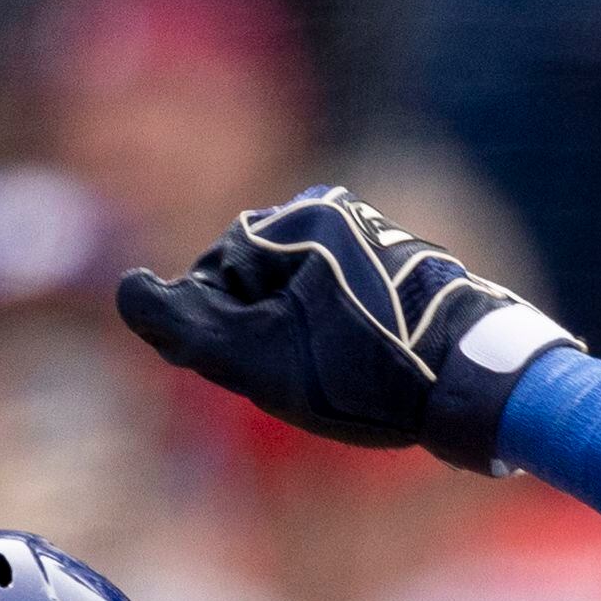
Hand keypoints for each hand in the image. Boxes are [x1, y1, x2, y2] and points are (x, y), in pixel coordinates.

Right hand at [118, 187, 575, 472]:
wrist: (473, 385)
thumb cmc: (364, 374)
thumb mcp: (256, 359)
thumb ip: (181, 325)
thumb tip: (126, 290)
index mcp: (299, 220)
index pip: (212, 283)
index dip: (230, 340)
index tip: (279, 367)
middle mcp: (336, 215)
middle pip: (254, 292)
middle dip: (268, 341)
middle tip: (316, 378)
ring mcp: (371, 242)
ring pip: (294, 308)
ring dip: (304, 349)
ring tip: (349, 378)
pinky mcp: (399, 275)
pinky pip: (336, 313)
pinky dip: (341, 347)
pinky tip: (370, 372)